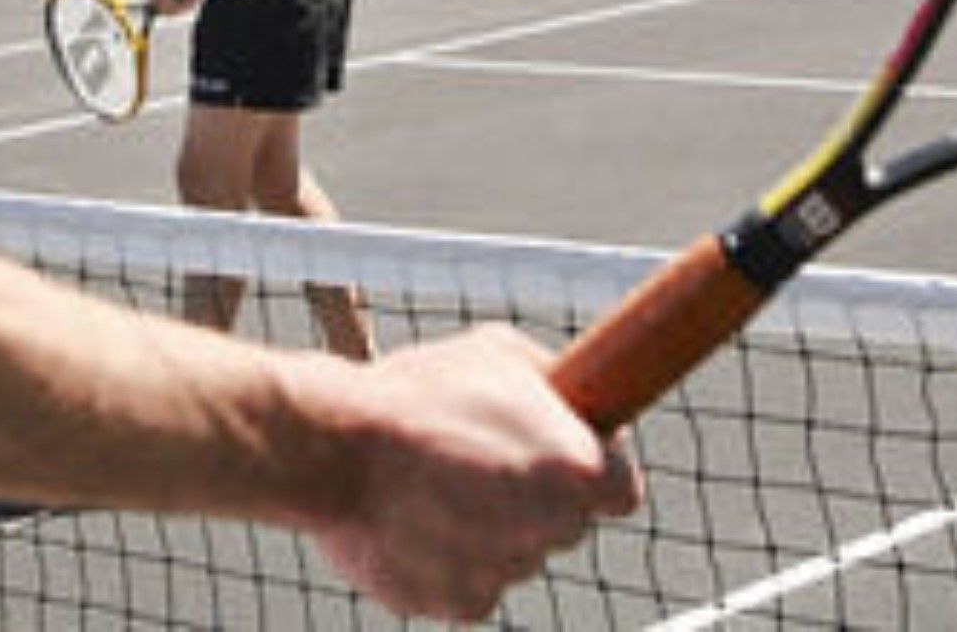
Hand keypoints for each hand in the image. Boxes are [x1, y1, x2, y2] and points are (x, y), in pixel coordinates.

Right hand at [303, 326, 639, 621]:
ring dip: (491, 525)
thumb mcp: (497, 351)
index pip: (622, 491)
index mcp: (577, 469)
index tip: (564, 454)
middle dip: (537, 496)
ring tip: (435, 482)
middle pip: (566, 522)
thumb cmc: (417, 392)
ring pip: (517, 551)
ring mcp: (508, 572)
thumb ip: (553, 382)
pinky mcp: (461, 605)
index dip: (593, 469)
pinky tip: (418, 518)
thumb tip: (579, 399)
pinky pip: (472, 582)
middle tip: (484, 460)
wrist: (334, 449)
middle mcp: (554, 529)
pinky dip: (452, 557)